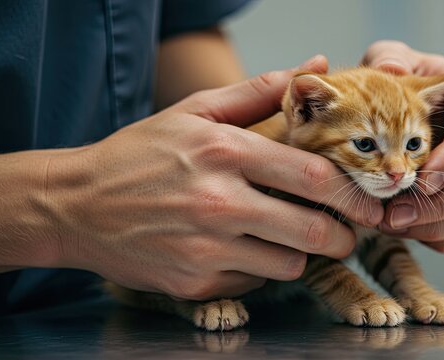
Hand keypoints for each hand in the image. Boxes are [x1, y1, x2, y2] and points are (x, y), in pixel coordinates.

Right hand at [46, 55, 382, 299]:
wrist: (75, 204)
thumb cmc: (140, 154)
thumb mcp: (194, 111)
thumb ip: (258, 92)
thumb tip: (313, 67)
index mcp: (224, 152)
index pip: (314, 177)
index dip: (353, 195)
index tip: (368, 204)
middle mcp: (218, 203)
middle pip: (312, 231)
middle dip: (343, 237)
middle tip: (347, 235)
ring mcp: (205, 249)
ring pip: (288, 264)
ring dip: (298, 253)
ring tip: (287, 237)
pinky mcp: (194, 284)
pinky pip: (252, 282)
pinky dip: (257, 269)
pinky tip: (240, 250)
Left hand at [362, 41, 443, 252]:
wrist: (400, 114)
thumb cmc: (397, 84)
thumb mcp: (387, 61)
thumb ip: (387, 59)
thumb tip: (395, 70)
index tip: (421, 179)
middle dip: (441, 203)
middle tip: (395, 214)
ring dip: (437, 225)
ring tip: (392, 224)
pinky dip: (440, 237)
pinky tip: (406, 230)